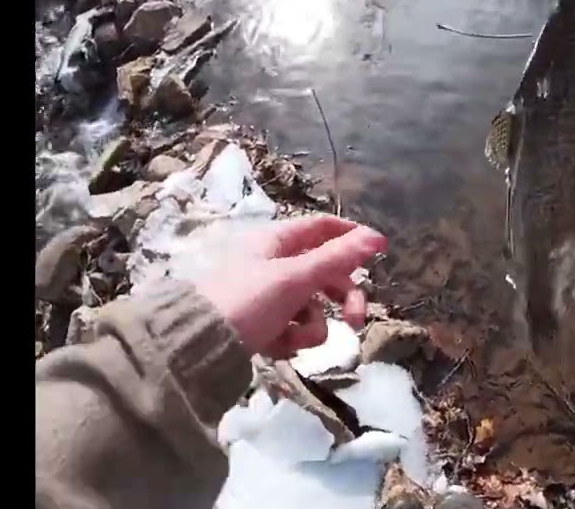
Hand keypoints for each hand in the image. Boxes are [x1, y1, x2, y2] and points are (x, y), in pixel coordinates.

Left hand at [191, 214, 387, 358]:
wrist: (195, 346)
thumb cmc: (246, 301)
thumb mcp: (295, 278)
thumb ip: (337, 259)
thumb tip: (377, 237)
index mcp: (277, 241)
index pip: (323, 228)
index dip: (352, 236)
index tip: (379, 251)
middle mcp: (273, 263)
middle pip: (324, 273)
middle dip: (342, 298)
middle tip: (357, 321)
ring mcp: (266, 296)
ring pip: (311, 307)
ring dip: (311, 326)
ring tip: (293, 338)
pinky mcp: (260, 325)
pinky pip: (292, 328)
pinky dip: (290, 338)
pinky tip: (274, 346)